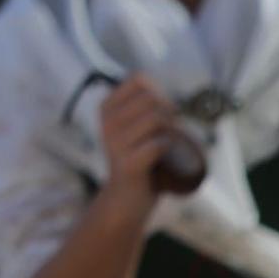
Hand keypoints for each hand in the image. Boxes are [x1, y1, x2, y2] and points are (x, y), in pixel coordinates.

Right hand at [97, 75, 180, 204]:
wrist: (126, 198)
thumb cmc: (136, 157)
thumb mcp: (131, 126)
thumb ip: (142, 105)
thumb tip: (167, 91)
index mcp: (106, 108)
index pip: (139, 79)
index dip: (159, 90)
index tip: (162, 110)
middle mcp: (107, 122)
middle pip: (152, 98)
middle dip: (169, 110)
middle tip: (172, 129)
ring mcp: (115, 144)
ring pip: (157, 118)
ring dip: (172, 129)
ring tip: (170, 141)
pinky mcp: (128, 164)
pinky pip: (160, 144)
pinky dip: (170, 147)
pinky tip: (166, 155)